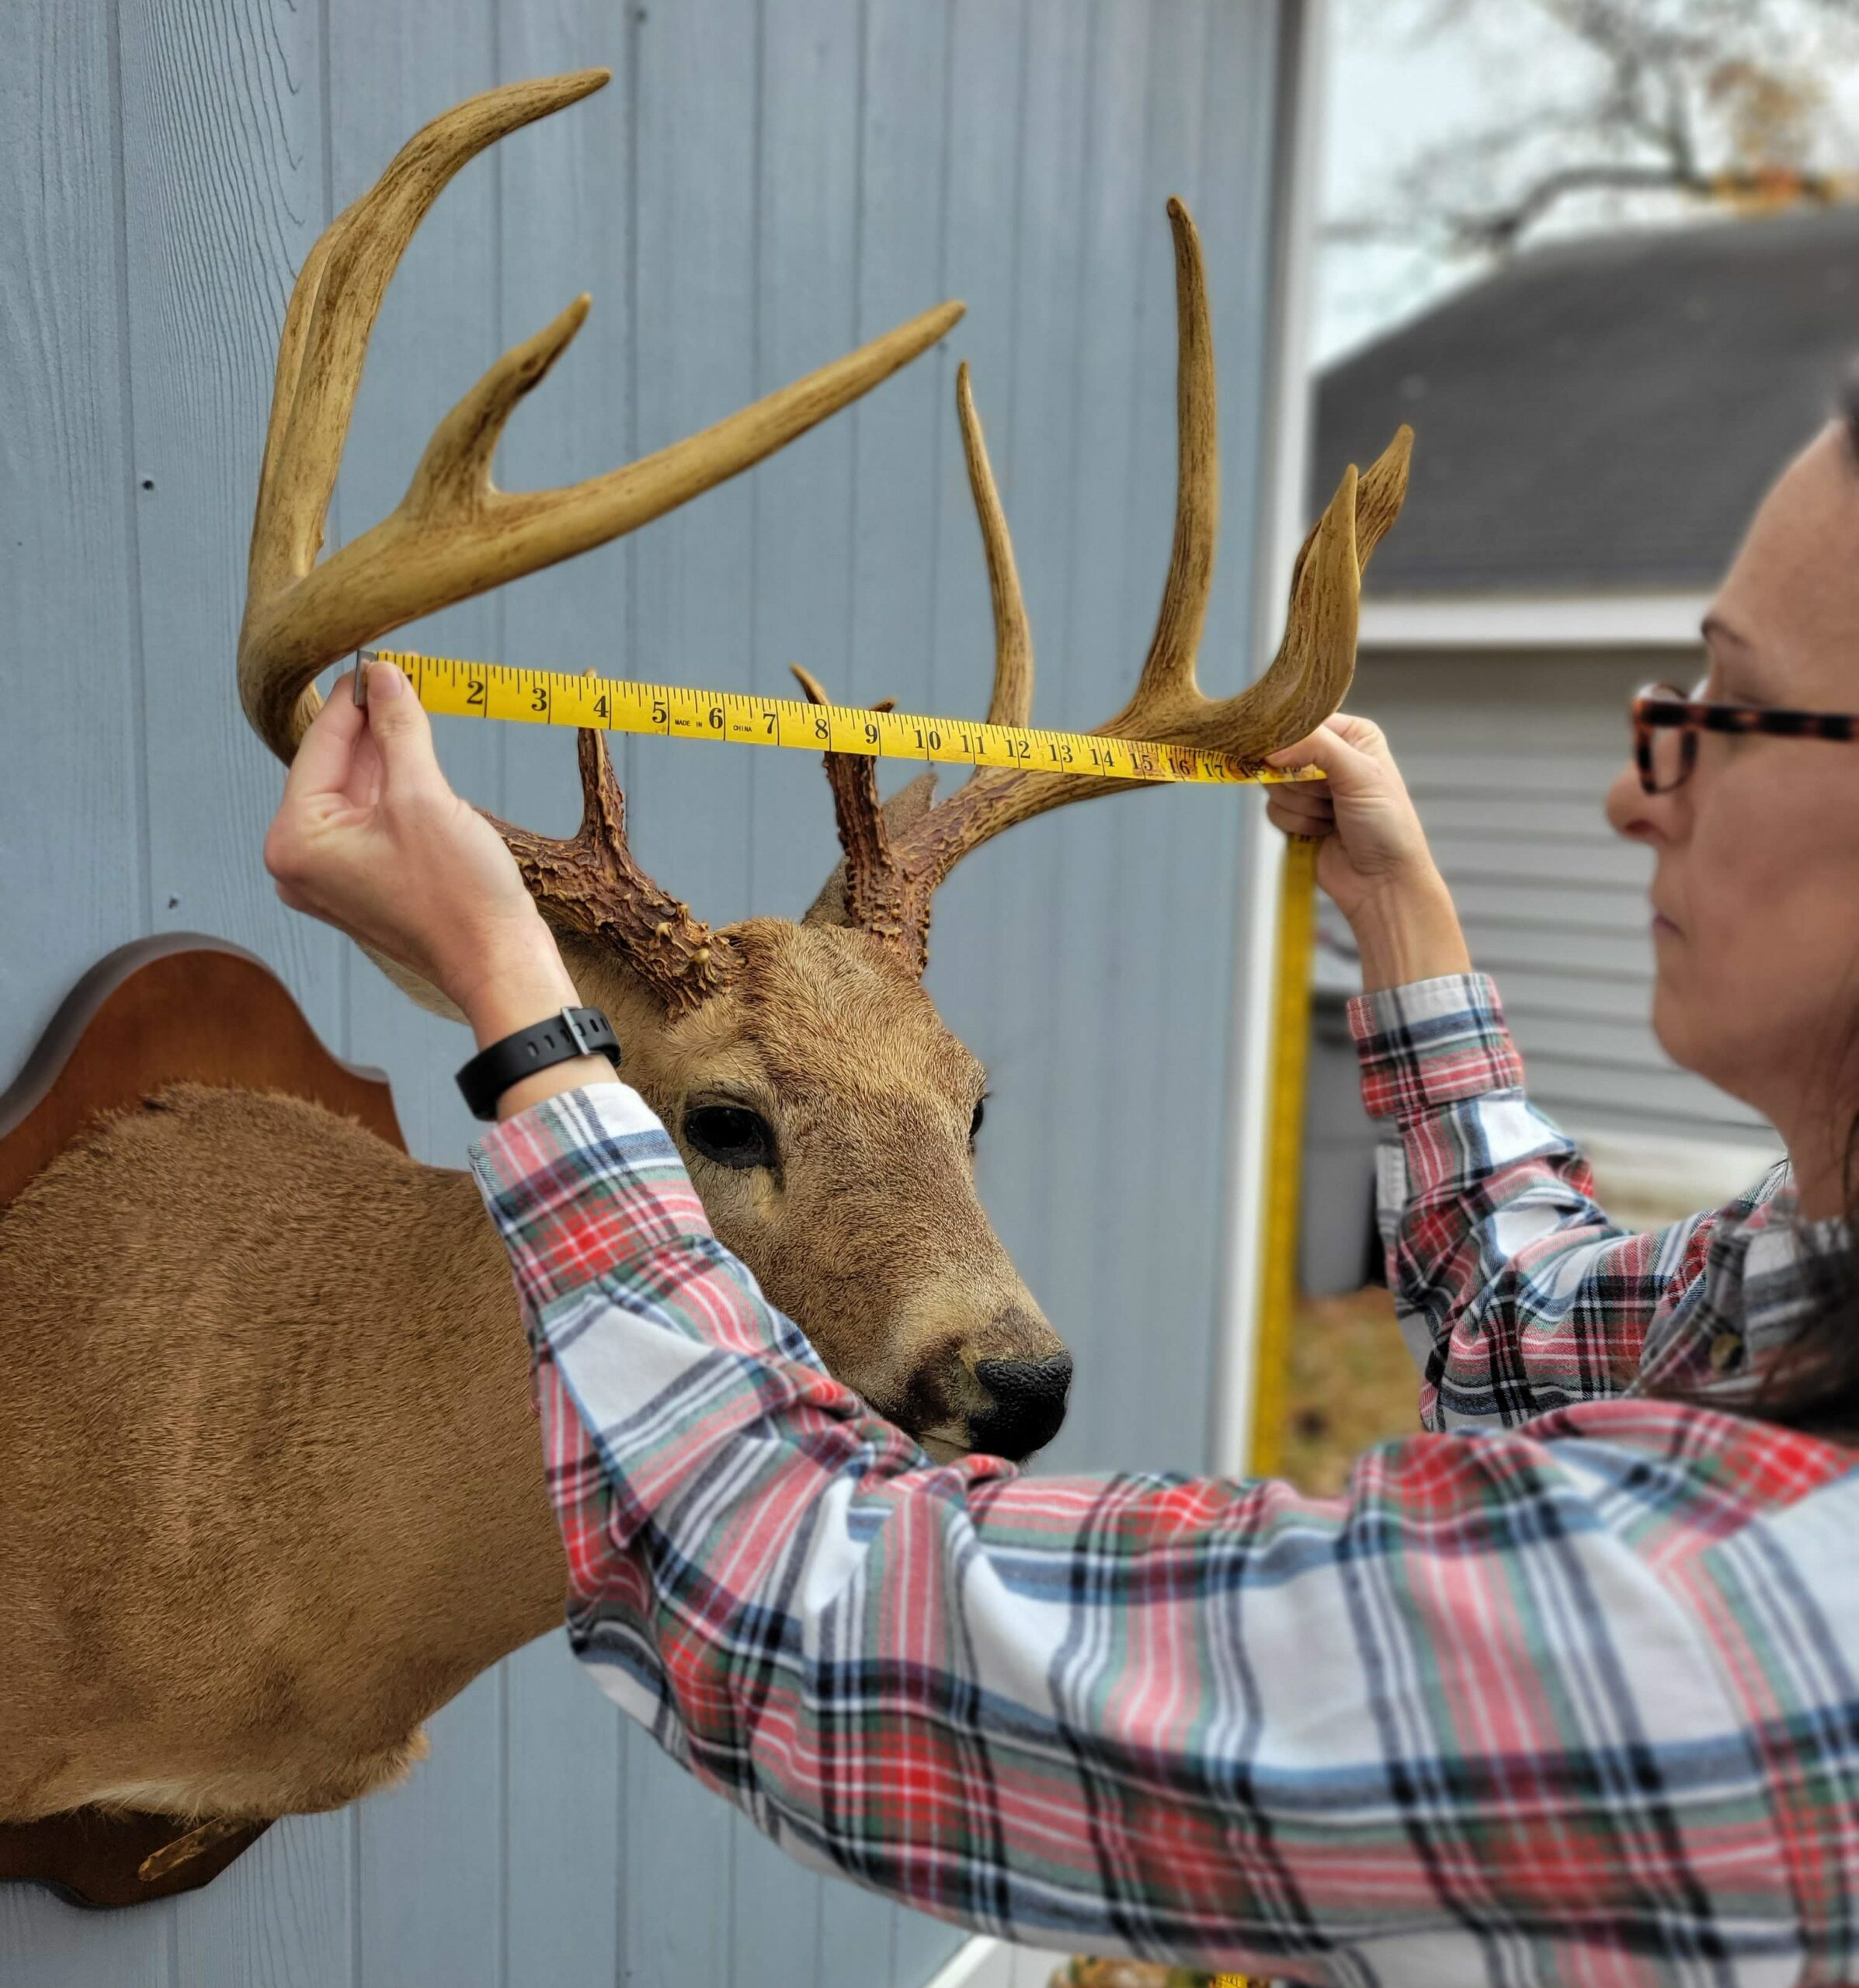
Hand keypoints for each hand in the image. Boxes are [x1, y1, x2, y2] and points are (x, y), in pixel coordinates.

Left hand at [263, 659, 574, 1034]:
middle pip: (334, 769)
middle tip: (402, 678)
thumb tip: (386, 676)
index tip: (378, 659)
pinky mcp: (363, 884)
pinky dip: (395, 790)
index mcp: (294, 842)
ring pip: (355, 793)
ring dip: (387, 754)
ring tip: (414, 709)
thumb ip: (398, 726)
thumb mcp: (424, 796)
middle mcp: (299, 863)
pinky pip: (371, 820)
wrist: (499, 963)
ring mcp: (330, 878)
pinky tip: (419, 758)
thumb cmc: (459, 896)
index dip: (354, 698)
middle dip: (370, 725)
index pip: (319, 746)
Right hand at [1265, 712, 1470, 991]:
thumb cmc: (1387, 826)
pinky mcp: (1298, 815)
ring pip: (1273, 784)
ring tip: (1333, 817)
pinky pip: (1272, 810)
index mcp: (1352, 736)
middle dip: (1301, 781)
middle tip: (1329, 795)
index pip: (1303, 721)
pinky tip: (1323, 832)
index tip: (1293, 760)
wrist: (1383, 882)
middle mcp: (1331, 757)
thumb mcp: (1359, 774)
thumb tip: (1270, 749)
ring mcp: (1312, 788)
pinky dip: (1296, 824)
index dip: (1292, 741)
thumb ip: (1316, 748)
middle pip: (1281, 753)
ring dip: (1302, 806)